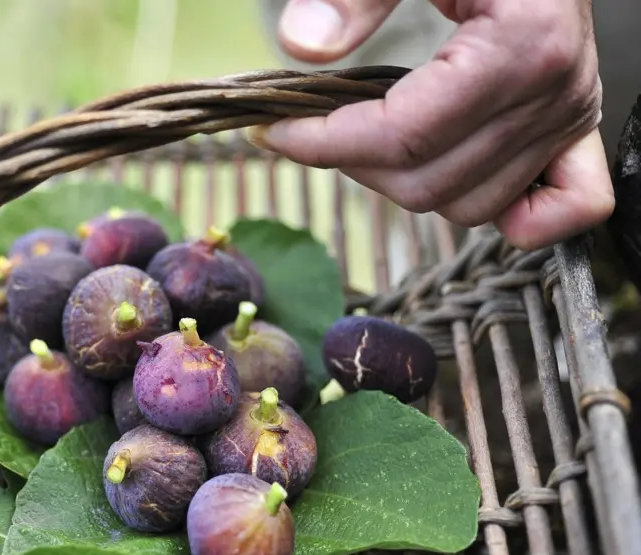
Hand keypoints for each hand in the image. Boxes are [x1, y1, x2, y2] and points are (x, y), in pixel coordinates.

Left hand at [252, 0, 612, 250]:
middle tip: (315, 124)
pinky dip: (511, 215)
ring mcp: (571, 119)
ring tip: (369, 138)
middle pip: (428, 183)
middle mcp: (557, 94)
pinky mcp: (577, 133)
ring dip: (405, 184)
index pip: (403, 136)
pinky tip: (456, 181)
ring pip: (467, 206)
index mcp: (522, 45)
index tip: (272, 131)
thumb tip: (303, 45)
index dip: (323, 143)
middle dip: (353, 162)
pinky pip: (560, 210)